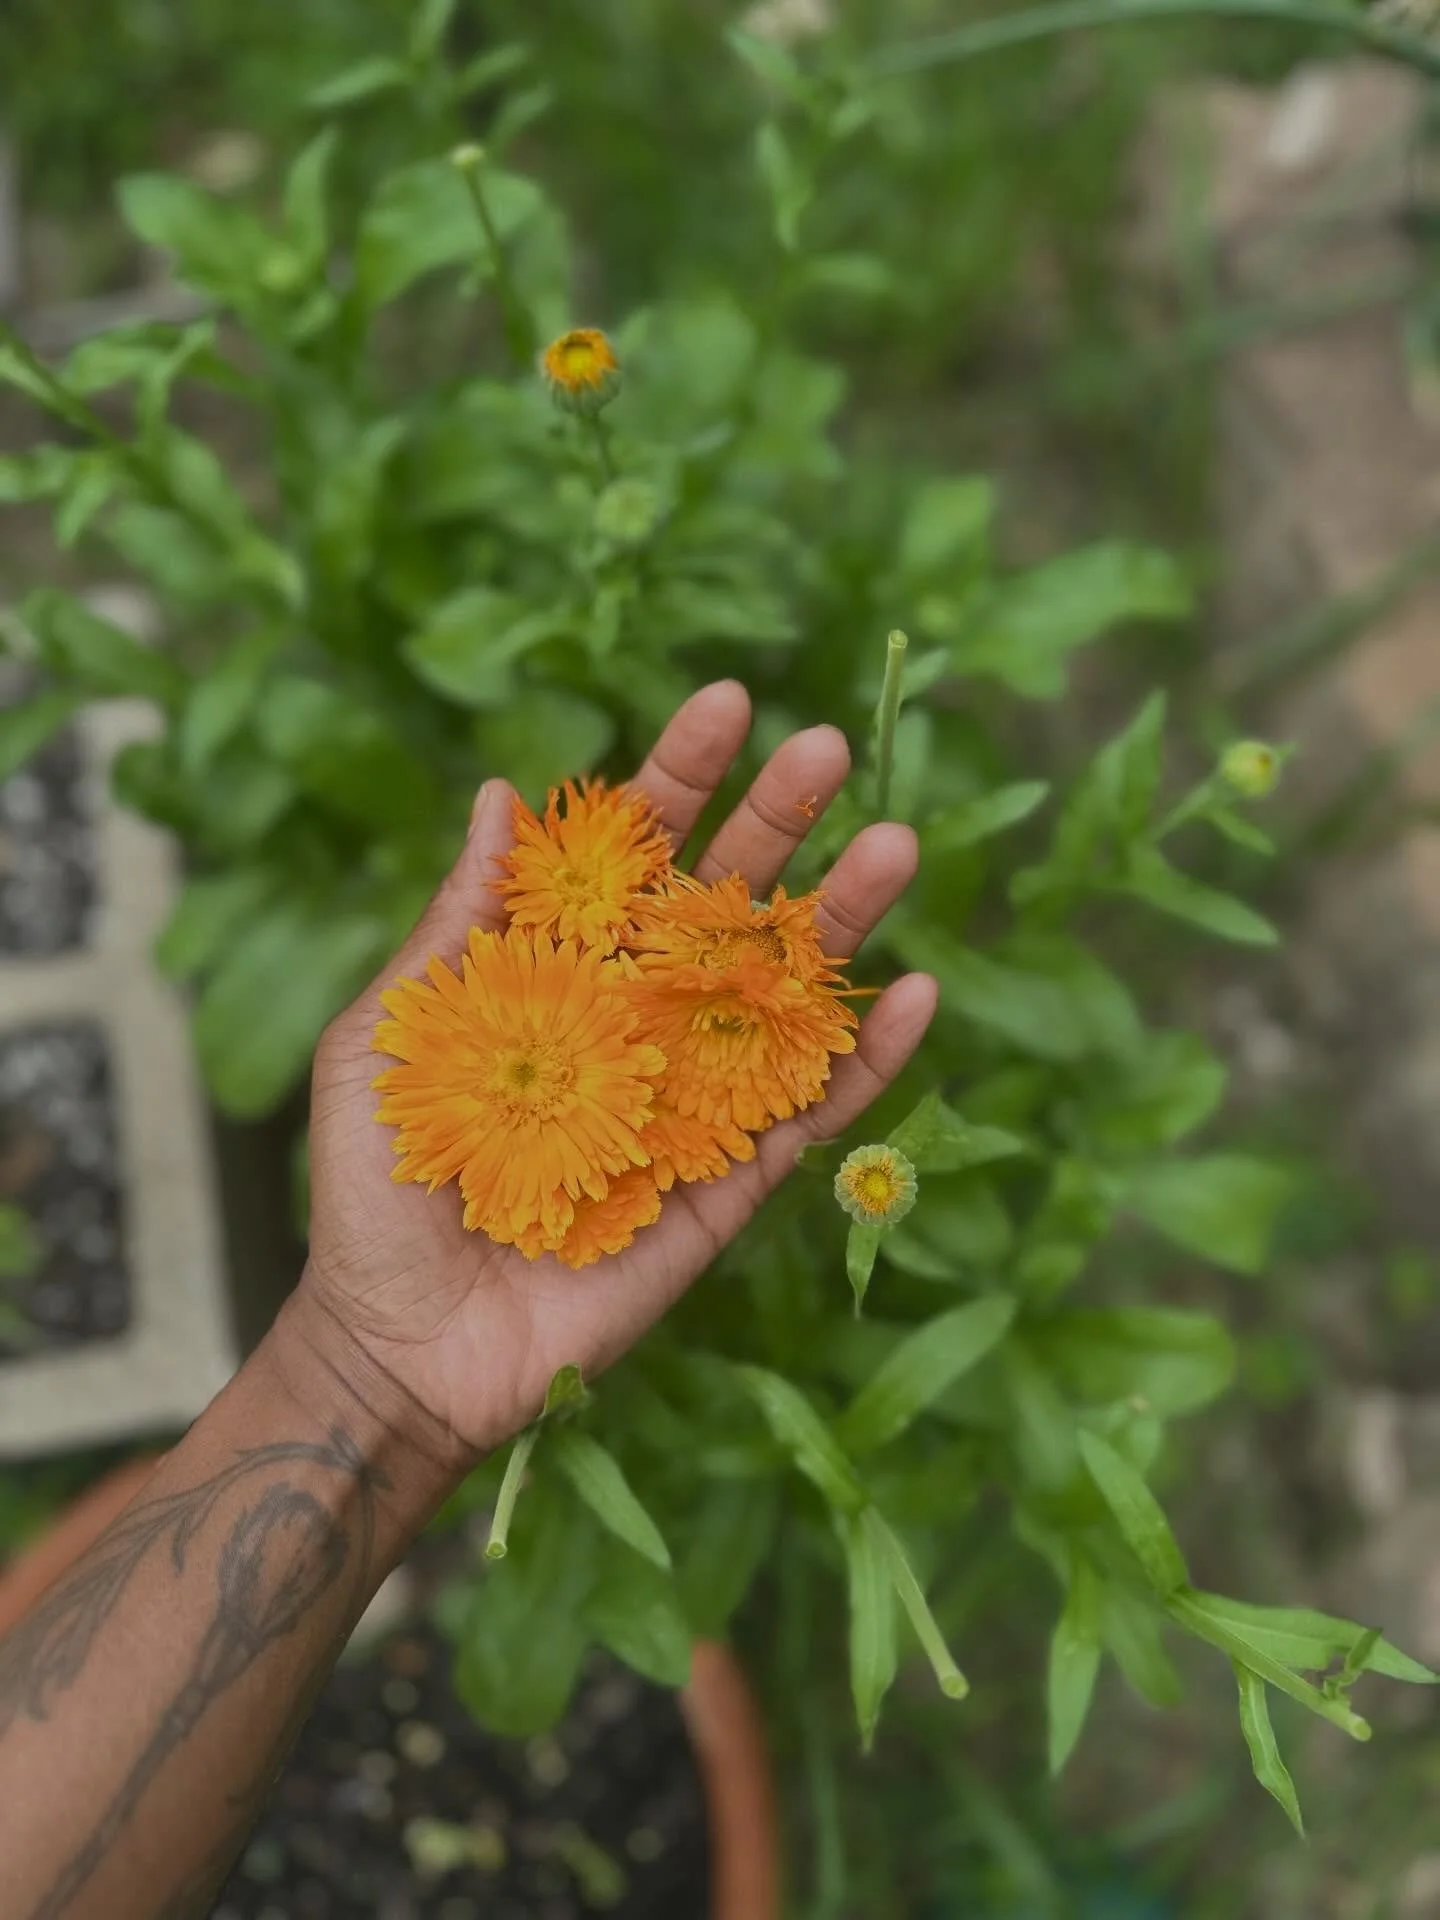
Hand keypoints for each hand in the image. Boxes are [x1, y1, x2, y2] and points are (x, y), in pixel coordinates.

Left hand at [297, 681, 936, 1464]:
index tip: (729, 701)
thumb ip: (457, 924)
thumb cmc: (381, 1186)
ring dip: (843, 920)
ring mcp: (694, 1095)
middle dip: (777, 821)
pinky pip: (812, 1113)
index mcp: (561, 967)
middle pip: (725, 900)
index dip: (680, 776)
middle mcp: (639, 1015)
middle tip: (829, 747)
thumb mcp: (393, 1035)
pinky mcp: (730, 1183)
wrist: (405, 1344)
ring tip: (895, 844)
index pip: (633, 853)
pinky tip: (919, 995)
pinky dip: (868, 1060)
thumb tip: (502, 792)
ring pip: (784, 991)